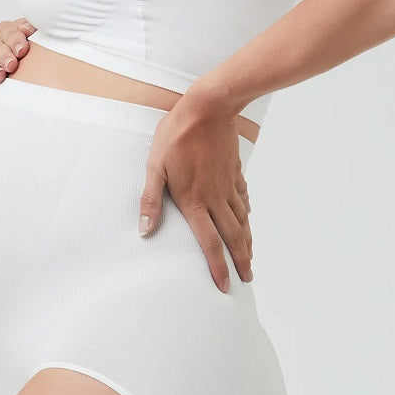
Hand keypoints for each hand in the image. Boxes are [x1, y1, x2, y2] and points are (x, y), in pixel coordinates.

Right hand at [0, 18, 36, 94]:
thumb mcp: (43, 39)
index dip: (14, 39)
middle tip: (12, 64)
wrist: (38, 74)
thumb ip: (40, 31)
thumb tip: (36, 26)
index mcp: (10, 33)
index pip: (7, 31)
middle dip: (3, 55)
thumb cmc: (40, 54)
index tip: (23, 49)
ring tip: (0, 75)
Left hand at [138, 98, 253, 292]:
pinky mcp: (234, 171)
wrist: (209, 108)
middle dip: (240, 261)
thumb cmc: (177, 135)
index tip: (225, 286)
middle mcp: (215, 197)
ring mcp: (228, 184)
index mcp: (194, 200)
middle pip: (232, 236)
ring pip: (242, 220)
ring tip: (251, 259)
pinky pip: (243, 198)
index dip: (217, 266)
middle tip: (247, 279)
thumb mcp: (155, 165)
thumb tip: (144, 231)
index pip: (208, 242)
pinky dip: (247, 212)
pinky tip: (248, 218)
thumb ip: (150, 200)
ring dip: (247, 242)